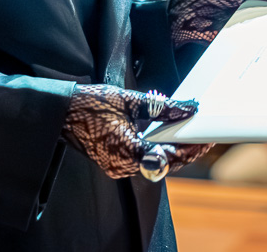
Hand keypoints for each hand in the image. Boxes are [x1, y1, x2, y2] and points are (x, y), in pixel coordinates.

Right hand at [61, 84, 211, 179]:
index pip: (169, 157)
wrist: (60, 112)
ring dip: (173, 152)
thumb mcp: (128, 100)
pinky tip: (167, 139)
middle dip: (186, 152)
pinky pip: (142, 161)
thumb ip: (161, 107)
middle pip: (164, 164)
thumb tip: (188, 108)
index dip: (191, 150)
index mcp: (126, 150)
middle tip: (205, 137)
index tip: (206, 139)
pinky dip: (157, 152)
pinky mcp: (114, 163)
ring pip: (154, 164)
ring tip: (191, 137)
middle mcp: (122, 165)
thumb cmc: (88, 104)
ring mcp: (117, 167)